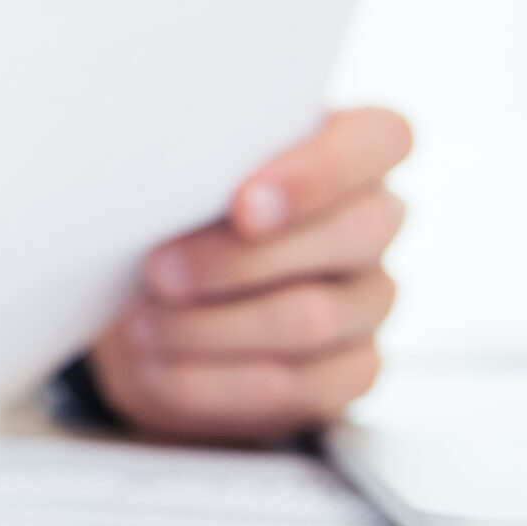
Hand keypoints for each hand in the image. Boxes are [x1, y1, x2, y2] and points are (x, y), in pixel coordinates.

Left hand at [89, 107, 412, 441]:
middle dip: (240, 260)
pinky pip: (296, 386)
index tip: (243, 206)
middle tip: (160, 271)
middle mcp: (375, 222)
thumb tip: (171, 183)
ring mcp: (371, 300)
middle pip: (352, 234)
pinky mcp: (352, 370)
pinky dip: (211, 382)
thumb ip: (201, 168)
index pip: (382, 139)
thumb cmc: (174, 219)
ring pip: (312, 318)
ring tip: (143, 325)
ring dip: (210, 326)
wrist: (152, 306)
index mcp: (351, 150)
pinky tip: (160, 368)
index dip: (319, 173)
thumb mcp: (181, 182)